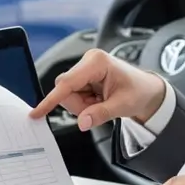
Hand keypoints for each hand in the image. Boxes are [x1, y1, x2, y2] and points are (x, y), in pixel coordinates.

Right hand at [30, 48, 166, 129]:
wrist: (147, 90)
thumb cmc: (139, 92)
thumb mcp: (122, 106)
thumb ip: (100, 114)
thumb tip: (82, 122)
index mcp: (97, 62)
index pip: (67, 83)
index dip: (52, 99)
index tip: (37, 112)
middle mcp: (88, 61)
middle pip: (65, 90)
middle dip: (79, 105)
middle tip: (99, 108)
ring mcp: (85, 69)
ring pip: (68, 95)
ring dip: (83, 106)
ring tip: (102, 103)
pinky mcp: (83, 76)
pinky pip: (73, 96)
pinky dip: (85, 104)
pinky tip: (98, 100)